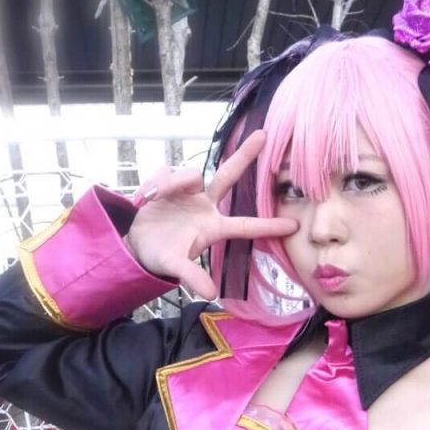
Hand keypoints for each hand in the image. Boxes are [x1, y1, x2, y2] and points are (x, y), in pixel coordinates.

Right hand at [125, 130, 297, 298]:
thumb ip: (192, 277)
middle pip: (229, 175)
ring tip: (151, 199)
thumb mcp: (176, 267)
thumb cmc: (161, 256)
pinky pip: (165, 172)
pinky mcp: (169, 182)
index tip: (294, 225)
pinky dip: (154, 183)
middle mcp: (206, 205)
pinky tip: (144, 199)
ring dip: (170, 183)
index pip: (246, 226)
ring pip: (189, 173)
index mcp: (213, 227)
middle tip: (264, 135)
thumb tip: (210, 294)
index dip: (269, 226)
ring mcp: (189, 191)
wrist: (136, 244)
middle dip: (245, 155)